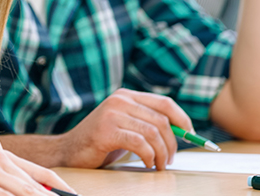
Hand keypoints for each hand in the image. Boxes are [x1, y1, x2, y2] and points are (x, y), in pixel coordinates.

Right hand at [57, 88, 192, 169]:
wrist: (68, 151)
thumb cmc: (100, 141)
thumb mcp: (125, 124)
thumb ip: (146, 121)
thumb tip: (183, 131)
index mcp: (126, 95)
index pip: (165, 102)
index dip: (182, 119)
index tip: (191, 135)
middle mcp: (120, 100)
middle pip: (162, 120)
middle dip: (173, 143)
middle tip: (169, 160)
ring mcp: (112, 113)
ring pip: (153, 133)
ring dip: (162, 154)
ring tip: (158, 165)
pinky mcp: (107, 130)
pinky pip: (140, 143)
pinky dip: (149, 157)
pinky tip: (146, 164)